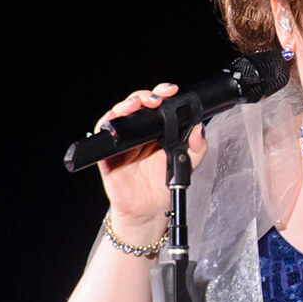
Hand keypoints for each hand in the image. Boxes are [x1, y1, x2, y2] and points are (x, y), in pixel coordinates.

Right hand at [95, 83, 207, 239]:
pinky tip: (113, 120)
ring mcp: (123, 142)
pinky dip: (106, 124)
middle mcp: (139, 133)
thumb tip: (199, 128)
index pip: (157, 105)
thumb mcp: (188, 164)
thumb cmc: (164, 184)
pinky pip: (103, 136)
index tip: (171, 91)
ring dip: (125, 106)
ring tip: (136, 105)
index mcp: (157, 131)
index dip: (162, 94)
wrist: (149, 210)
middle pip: (136, 104)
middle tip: (154, 100)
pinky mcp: (109, 154)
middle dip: (144, 96)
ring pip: (118, 114)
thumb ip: (197, 147)